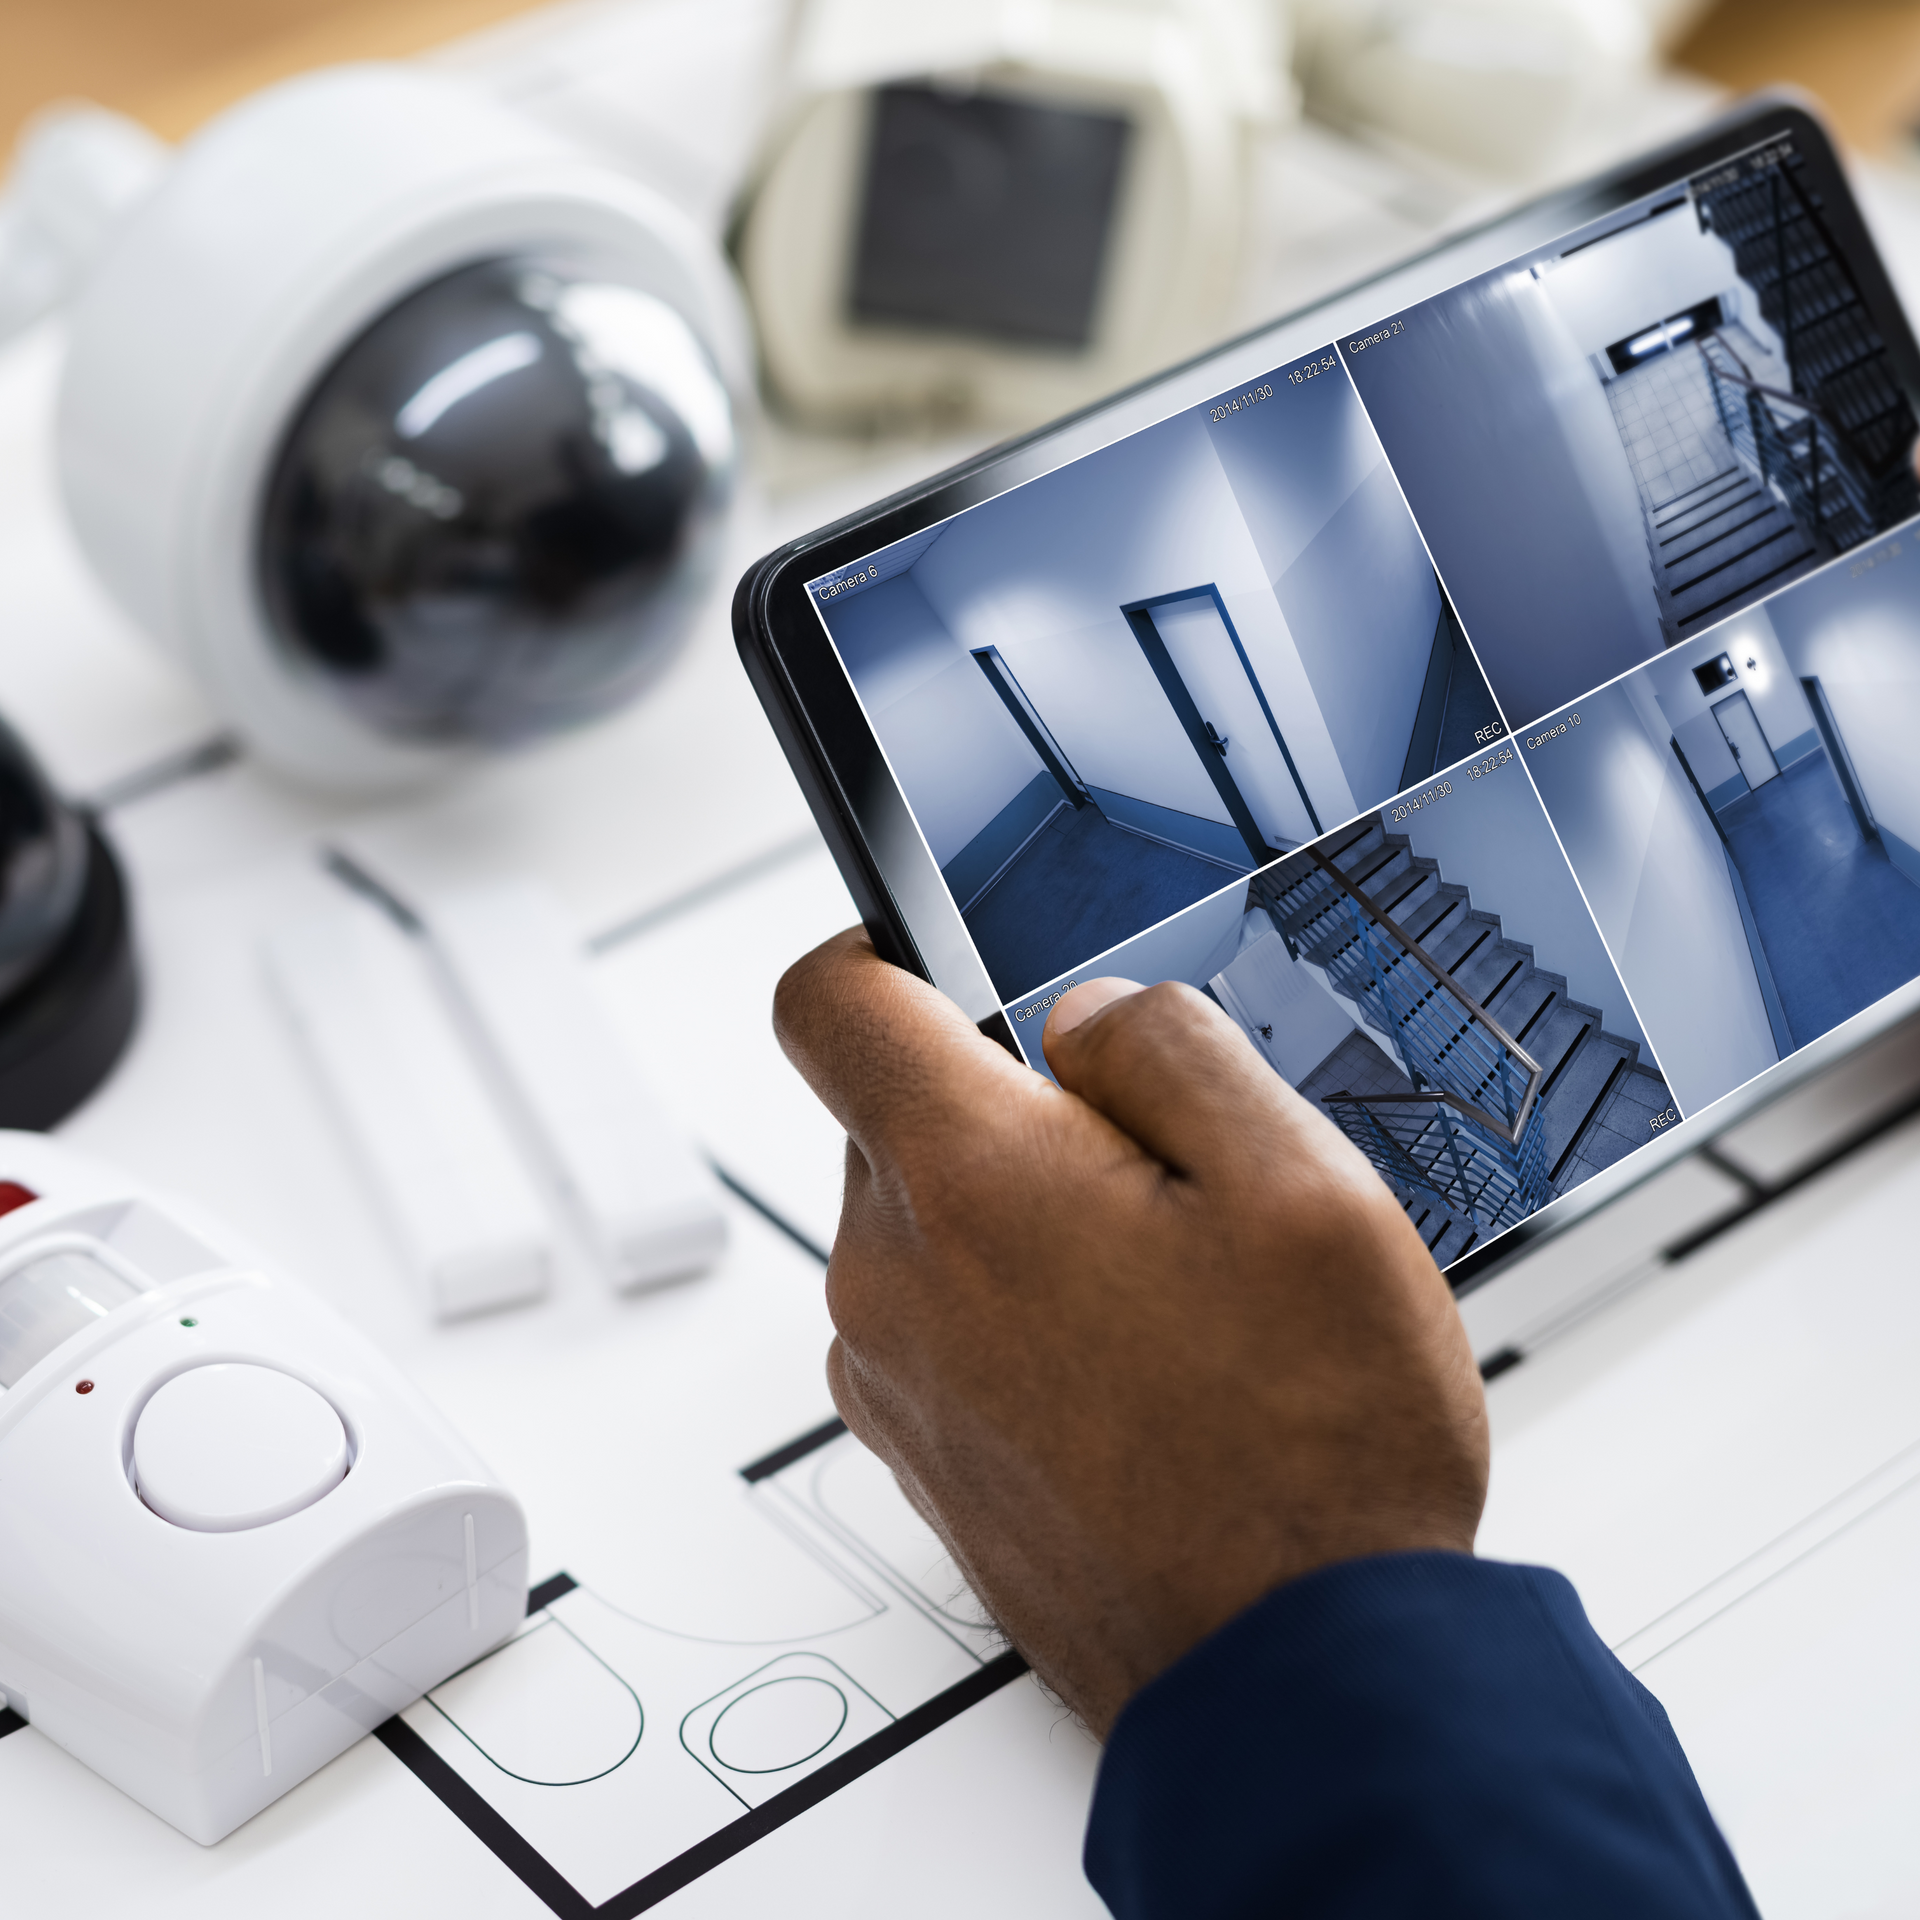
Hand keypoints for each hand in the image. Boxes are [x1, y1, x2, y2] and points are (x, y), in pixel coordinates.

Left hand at [774, 929, 1488, 1737]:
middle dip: (1012, 1107)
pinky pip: (942, 1325)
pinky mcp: (923, 1455)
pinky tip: (1142, 1369)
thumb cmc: (1312, 1454)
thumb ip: (1171, 1050)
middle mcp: (894, 1281)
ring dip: (1025, 1221)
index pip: (826, 1000)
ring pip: (930, 1226)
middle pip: (898, 1118)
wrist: (1296, 1680)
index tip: (942, 958)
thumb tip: (1084, 1016)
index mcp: (968, 1182)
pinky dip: (1017, 1313)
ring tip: (1170, 1294)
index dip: (878, 947)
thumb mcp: (1302, 1186)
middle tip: (1156, 1174)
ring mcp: (896, 1381)